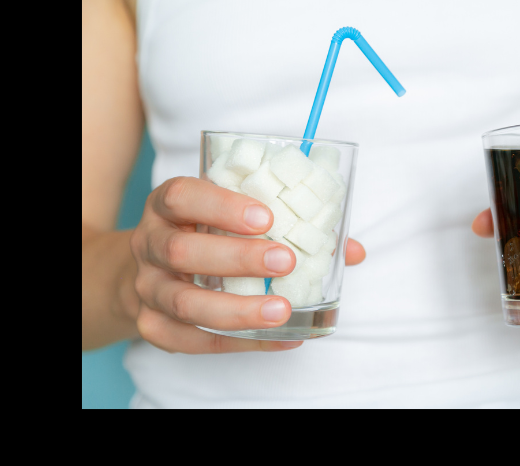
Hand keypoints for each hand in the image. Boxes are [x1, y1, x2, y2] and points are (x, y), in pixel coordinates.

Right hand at [129, 176, 365, 353]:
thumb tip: (351, 249)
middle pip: (181, 251)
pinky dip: (237, 342)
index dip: (221, 205)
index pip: (182, 196)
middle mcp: (150, 243)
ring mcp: (148, 287)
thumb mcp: (234, 216)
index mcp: (169, 206)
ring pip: (184, 302)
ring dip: (236, 309)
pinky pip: (189, 341)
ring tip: (282, 309)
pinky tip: (277, 338)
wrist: (153, 269)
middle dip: (236, 258)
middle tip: (285, 261)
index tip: (266, 217)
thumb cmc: (207, 233)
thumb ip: (289, 224)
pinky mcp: (152, 325)